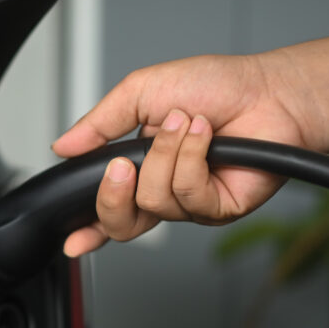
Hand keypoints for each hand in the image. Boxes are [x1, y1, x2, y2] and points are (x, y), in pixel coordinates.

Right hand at [52, 53, 316, 255]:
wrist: (266, 90)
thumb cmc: (214, 87)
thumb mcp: (140, 92)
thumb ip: (98, 123)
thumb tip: (62, 146)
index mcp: (140, 168)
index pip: (108, 208)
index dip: (87, 229)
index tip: (71, 240)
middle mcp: (164, 191)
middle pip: (122, 224)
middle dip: (113, 195)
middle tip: (120, 165)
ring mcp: (191, 204)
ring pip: (154, 202)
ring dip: (167, 155)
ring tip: (186, 123)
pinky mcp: (219, 209)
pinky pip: (189, 197)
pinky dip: (193, 159)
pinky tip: (205, 136)